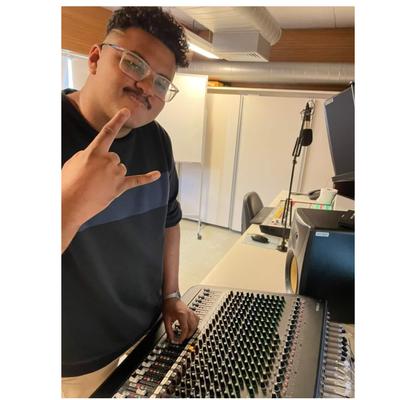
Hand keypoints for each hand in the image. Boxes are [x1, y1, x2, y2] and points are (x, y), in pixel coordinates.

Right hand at [62, 108, 160, 225]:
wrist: (69, 204)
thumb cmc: (68, 183)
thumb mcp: (73, 161)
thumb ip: (89, 155)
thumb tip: (98, 158)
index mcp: (94, 152)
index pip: (108, 132)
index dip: (118, 120)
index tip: (127, 111)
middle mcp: (108, 160)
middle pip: (115, 157)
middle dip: (105, 166)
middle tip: (91, 177)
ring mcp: (116, 174)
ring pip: (120, 169)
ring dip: (112, 175)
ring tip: (97, 185)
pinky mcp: (120, 187)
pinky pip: (137, 180)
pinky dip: (147, 178)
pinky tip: (156, 175)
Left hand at [162, 299, 199, 343]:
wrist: (171, 297)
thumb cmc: (168, 306)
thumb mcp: (166, 319)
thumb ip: (168, 330)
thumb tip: (171, 338)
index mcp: (182, 315)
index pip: (185, 329)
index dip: (182, 337)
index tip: (178, 340)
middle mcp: (188, 314)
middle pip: (192, 328)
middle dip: (187, 335)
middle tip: (182, 339)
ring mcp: (191, 312)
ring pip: (196, 324)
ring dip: (192, 331)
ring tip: (187, 334)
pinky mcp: (191, 311)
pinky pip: (196, 319)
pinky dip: (195, 324)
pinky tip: (191, 326)